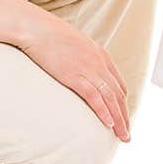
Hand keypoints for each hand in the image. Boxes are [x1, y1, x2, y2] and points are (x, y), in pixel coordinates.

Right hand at [19, 13, 130, 140]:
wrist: (35, 27)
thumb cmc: (48, 34)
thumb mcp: (73, 43)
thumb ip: (81, 56)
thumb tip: (77, 67)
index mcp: (100, 54)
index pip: (119, 83)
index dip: (122, 103)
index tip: (123, 116)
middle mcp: (99, 63)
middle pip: (118, 95)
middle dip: (125, 116)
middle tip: (127, 135)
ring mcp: (88, 69)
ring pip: (110, 99)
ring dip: (119, 120)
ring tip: (123, 136)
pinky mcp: (74, 76)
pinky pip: (94, 97)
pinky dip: (103, 112)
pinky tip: (108, 124)